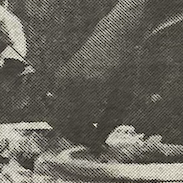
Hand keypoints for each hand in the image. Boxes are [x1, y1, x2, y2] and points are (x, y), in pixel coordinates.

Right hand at [51, 25, 137, 143]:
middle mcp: (74, 82)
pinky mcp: (60, 76)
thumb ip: (111, 121)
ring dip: (70, 126)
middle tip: (91, 140)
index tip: (97, 146)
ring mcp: (64, 78)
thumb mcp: (125, 96)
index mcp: (93, 87)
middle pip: (64, 123)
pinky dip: (68, 114)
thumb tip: (98, 142)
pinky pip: (58, 104)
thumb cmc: (125, 67)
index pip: (80, 124)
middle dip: (76, 136)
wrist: (114, 36)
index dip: (87, 140)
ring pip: (57, 115)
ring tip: (88, 128)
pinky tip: (84, 114)